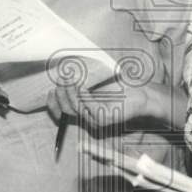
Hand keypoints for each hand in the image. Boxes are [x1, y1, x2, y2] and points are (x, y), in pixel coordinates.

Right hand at [45, 81, 170, 128]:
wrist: (142, 93)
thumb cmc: (121, 85)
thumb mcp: (97, 80)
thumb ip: (81, 80)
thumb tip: (64, 72)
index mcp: (85, 110)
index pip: (62, 112)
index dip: (52, 104)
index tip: (49, 92)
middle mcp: (89, 118)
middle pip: (66, 109)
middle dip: (61, 94)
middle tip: (63, 79)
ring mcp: (97, 120)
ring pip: (75, 109)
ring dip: (71, 93)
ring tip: (72, 80)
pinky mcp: (106, 119)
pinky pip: (89, 108)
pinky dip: (84, 97)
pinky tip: (82, 87)